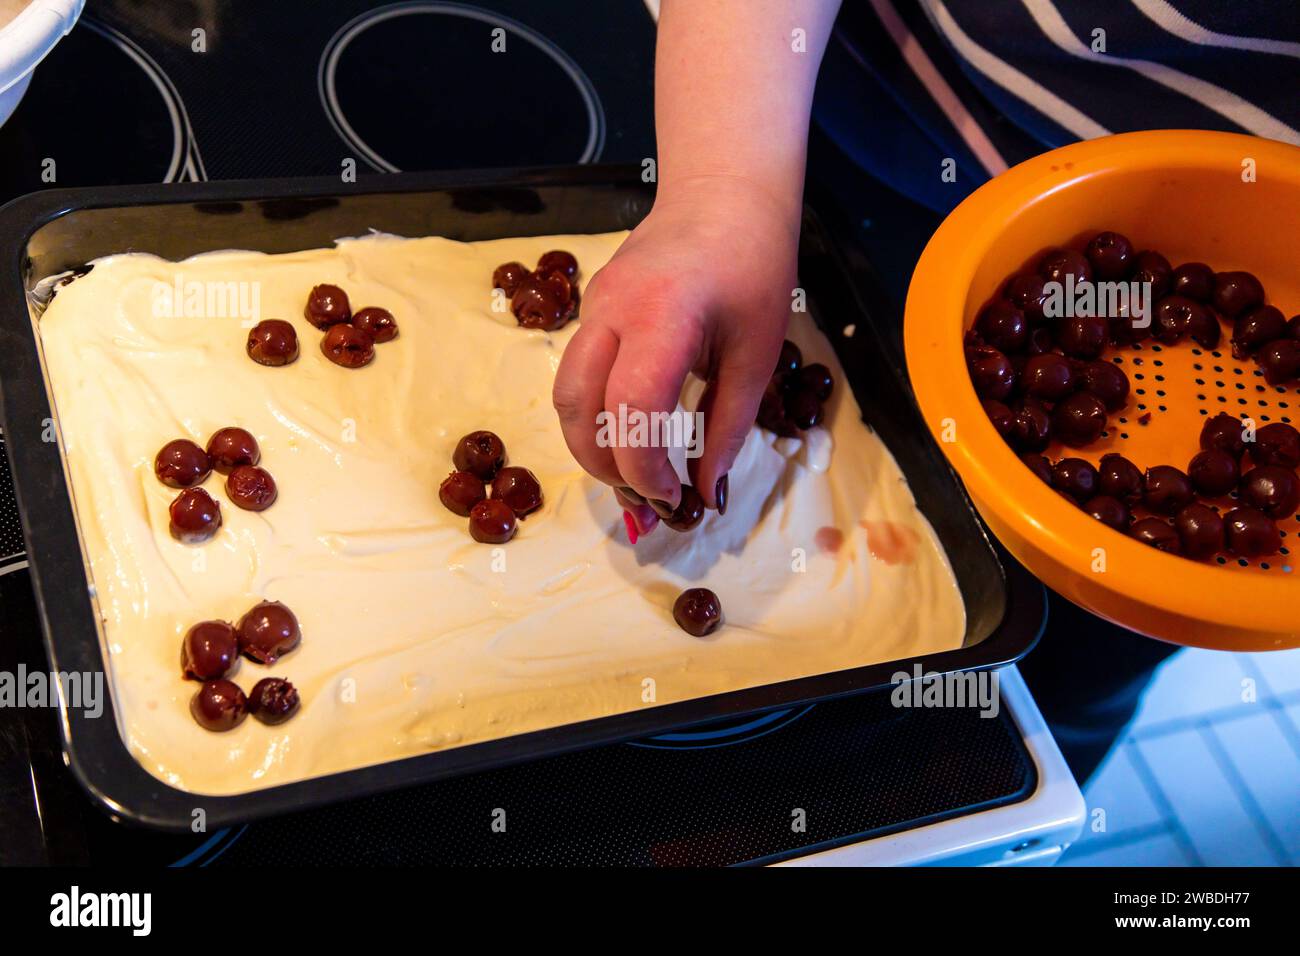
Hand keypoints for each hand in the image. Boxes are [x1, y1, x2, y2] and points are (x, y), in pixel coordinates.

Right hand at [553, 175, 798, 534]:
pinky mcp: (590, 307)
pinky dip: (594, 412)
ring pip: (565, 395)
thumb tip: (709, 494)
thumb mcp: (757, 355)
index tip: (674, 498)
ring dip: (592, 443)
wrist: (725, 194)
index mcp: (663, 316)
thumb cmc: (753, 265)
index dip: (645, 468)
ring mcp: (593, 305)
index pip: (631, 410)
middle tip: (649, 496)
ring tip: (635, 471)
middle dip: (606, 466)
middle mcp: (613, 310)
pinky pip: (577, 372)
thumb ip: (729, 429)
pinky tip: (630, 428)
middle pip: (578, 409)